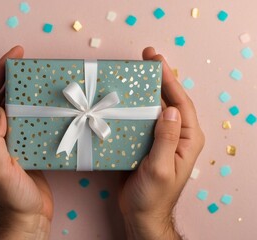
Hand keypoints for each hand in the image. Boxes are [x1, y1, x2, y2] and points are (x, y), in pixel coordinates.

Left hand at [0, 46, 52, 239]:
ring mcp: (9, 139)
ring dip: (24, 91)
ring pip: (14, 107)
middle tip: (26, 60)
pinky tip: (47, 102)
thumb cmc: (9, 197)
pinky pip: (28, 119)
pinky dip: (36, 108)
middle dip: (9, 77)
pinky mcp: (25, 145)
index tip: (12, 57)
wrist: (28, 216)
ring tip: (37, 76)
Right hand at [118, 47, 204, 239]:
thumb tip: (171, 110)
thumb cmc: (154, 195)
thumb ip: (167, 139)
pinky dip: (131, 107)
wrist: (139, 213)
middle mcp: (175, 134)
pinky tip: (121, 98)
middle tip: (144, 58)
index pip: (181, 103)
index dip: (170, 80)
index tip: (157, 61)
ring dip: (142, 91)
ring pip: (152, 108)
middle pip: (168, 100)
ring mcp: (158, 137)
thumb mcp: (161, 168)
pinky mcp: (143, 141)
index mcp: (187, 139)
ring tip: (131, 73)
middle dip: (158, 78)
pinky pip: (138, 119)